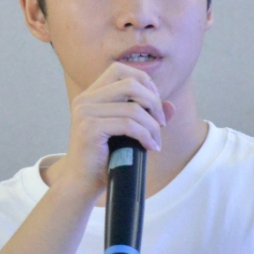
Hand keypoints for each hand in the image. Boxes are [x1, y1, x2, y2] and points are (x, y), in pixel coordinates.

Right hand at [49, 63, 174, 196]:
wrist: (83, 183)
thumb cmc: (105, 158)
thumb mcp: (128, 133)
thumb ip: (147, 116)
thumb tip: (170, 106)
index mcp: (91, 95)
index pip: (119, 70)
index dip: (143, 81)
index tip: (154, 103)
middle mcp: (85, 99)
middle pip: (130, 83)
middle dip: (153, 101)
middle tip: (161, 122)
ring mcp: (85, 112)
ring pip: (133, 108)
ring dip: (152, 125)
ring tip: (156, 140)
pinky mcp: (89, 128)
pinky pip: (128, 125)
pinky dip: (145, 135)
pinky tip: (150, 146)